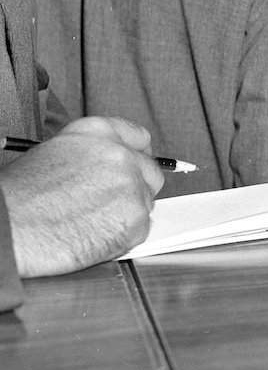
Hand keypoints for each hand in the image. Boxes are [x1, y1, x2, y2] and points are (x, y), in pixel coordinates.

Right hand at [0, 117, 163, 276]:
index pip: (139, 137)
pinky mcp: (134, 220)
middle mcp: (119, 155)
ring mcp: (131, 188)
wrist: (9, 228)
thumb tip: (109, 165)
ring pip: (145, 201)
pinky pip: (141, 229)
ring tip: (90, 221)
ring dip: (127, 212)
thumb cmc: (19, 197)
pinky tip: (93, 235)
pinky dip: (123, 236)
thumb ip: (91, 155)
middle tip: (110, 202)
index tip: (136, 166)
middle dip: (137, 187)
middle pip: (151, 171)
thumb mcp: (54, 154)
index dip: (138, 155)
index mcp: (97, 133)